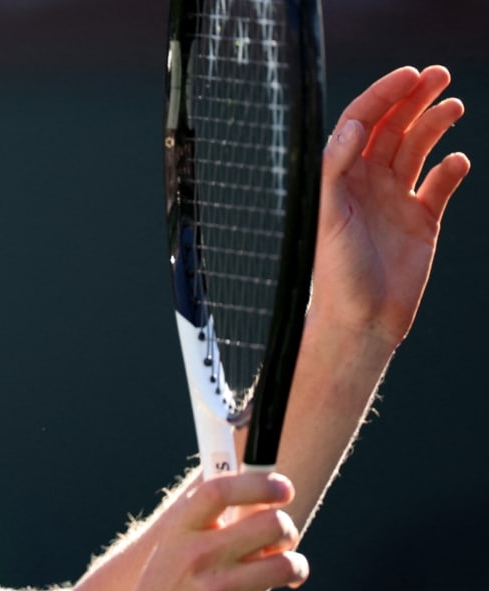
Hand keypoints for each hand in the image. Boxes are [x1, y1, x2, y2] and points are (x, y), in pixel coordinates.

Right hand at [114, 473, 310, 590]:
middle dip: (288, 529)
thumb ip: (205, 518)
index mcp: (180, 531)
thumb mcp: (173, 545)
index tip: (282, 488)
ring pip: (288, 566)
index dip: (259, 482)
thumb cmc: (166, 585)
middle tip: (285, 538)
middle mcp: (197, 557)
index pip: (220, 490)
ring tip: (288, 573)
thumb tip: (249, 485)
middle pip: (270, 524)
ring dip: (296, 569)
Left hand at [311, 66, 470, 348]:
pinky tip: (458, 161)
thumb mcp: (328, 216)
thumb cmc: (336, 272)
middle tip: (439, 74)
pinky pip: (440, 186)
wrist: (362, 320)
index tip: (408, 75)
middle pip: (392, 128)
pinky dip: (451, 170)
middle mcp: (367, 184)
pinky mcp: (422, 222)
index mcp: (341, 178)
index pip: (362, 123)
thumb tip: (353, 125)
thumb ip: (335, 169)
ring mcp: (396, 200)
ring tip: (452, 105)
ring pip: (417, 149)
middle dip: (413, 99)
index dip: (383, 96)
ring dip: (434, 124)